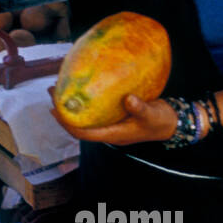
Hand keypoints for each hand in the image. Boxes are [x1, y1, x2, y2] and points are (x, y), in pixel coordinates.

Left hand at [51, 93, 178, 145]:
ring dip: (70, 106)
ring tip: (58, 88)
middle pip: (79, 125)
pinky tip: (79, 89)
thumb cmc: (161, 121)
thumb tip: (128, 99)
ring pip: (84, 118)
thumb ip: (141, 108)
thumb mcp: (152, 114)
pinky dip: (83, 102)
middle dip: (63, 111)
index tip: (56, 110)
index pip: (84, 133)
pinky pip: (93, 111)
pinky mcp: (112, 116)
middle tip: (51, 91)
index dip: (68, 124)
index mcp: (114, 134)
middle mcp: (108, 131)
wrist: (170, 123)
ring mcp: (109, 124)